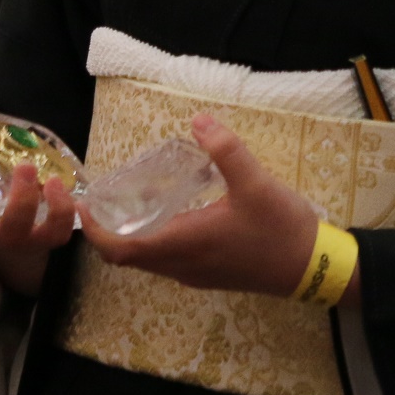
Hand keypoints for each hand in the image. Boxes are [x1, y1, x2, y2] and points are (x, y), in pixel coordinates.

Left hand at [80, 114, 344, 300]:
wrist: (312, 267)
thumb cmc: (280, 229)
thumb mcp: (256, 183)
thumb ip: (226, 150)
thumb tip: (198, 120)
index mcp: (184, 244)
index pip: (122, 249)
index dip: (95, 230)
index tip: (83, 204)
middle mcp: (182, 265)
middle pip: (129, 257)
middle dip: (109, 230)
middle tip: (104, 196)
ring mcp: (196, 273)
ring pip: (149, 260)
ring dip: (132, 236)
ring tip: (133, 200)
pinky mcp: (210, 274)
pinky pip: (167, 260)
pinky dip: (154, 239)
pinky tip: (171, 213)